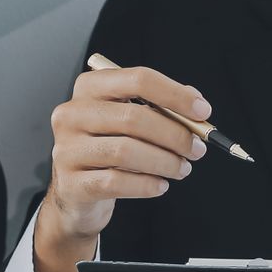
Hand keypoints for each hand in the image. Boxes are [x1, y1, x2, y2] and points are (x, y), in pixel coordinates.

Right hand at [32, 66, 211, 271]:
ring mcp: (68, 149)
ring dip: (164, 162)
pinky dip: (146, 185)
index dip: (175, 95)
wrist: (77, 192)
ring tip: (181, 169)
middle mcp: (73, 114)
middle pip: (134, 117)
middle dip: (175, 135)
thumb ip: (162, 107)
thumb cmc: (108, 149)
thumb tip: (196, 105)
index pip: (138, 79)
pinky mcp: (72, 183)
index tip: (203, 112)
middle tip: (196, 149)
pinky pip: (117, 182)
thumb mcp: (129, 121)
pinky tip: (160, 185)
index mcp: (90, 88)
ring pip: (126, 151)